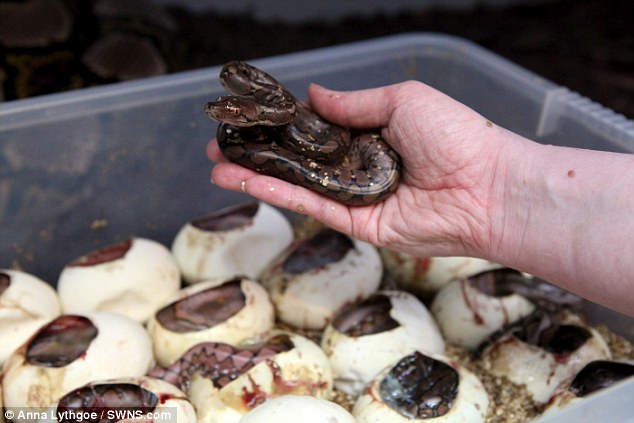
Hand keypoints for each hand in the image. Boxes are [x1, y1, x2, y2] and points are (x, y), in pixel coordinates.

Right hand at [207, 81, 526, 258]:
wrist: (488, 186)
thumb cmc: (455, 135)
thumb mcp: (401, 100)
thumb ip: (353, 102)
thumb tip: (313, 93)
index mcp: (371, 135)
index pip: (316, 131)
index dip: (282, 125)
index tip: (250, 118)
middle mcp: (359, 167)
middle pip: (298, 161)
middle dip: (258, 154)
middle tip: (220, 147)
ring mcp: (356, 197)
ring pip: (298, 186)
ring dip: (256, 176)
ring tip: (217, 166)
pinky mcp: (358, 224)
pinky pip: (313, 206)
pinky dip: (280, 194)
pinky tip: (248, 181)